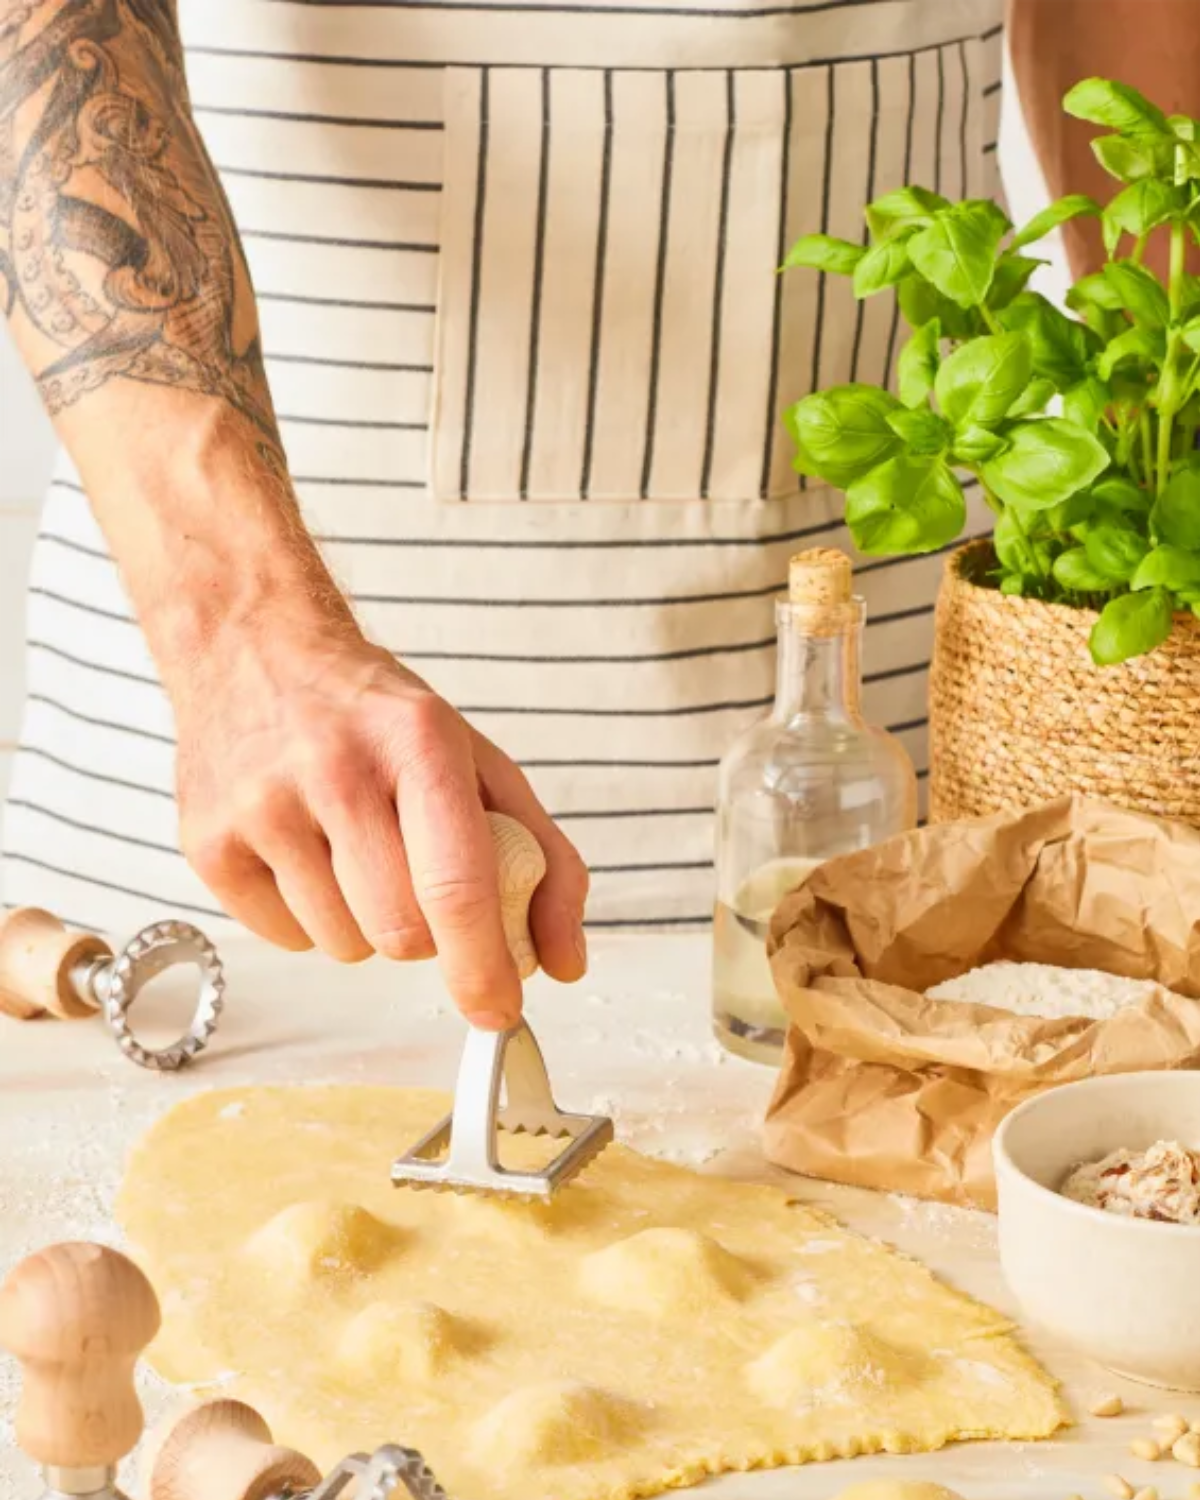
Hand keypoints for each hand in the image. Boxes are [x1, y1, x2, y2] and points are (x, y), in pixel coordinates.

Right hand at [172, 617, 588, 1026]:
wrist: (255, 650)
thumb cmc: (378, 720)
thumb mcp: (477, 763)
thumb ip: (543, 860)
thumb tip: (564, 963)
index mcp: (418, 742)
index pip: (455, 884)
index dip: (482, 965)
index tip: (499, 1010)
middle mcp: (334, 768)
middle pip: (400, 931)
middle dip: (425, 935)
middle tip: (416, 883)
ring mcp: (261, 805)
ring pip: (343, 946)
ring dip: (366, 926)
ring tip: (353, 852)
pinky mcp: (207, 840)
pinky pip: (286, 939)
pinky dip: (310, 919)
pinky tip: (305, 854)